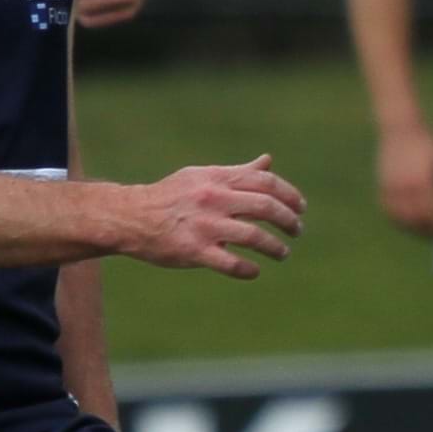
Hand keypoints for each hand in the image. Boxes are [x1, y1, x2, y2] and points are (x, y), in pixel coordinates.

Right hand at [123, 156, 304, 278]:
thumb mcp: (203, 176)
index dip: (289, 194)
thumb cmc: (172, 196)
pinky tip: (254, 270)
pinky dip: (248, 270)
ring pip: (254, 236)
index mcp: (217, 178)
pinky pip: (230, 263)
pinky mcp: (194, 251)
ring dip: (275, 247)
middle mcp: (213, 199)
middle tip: (297, 231)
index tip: (300, 207)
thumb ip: (238, 172)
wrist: (131, 216)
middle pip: (266, 207)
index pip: (265, 181)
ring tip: (282, 252)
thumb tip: (268, 160)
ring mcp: (204, 226)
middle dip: (289, 221)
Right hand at [375, 126, 432, 235]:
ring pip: (401, 218)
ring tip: (425, 230)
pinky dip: (400, 219)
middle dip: (428, 228)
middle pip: (416, 219)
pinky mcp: (382, 188)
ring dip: (413, 227)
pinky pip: (390, 211)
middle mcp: (403, 187)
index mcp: (420, 180)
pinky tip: (410, 221)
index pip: (430, 212)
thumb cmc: (426, 144)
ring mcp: (390, 188)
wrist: (399, 129)